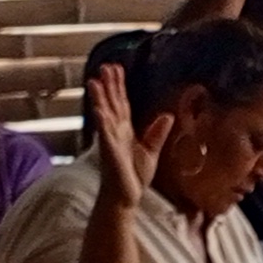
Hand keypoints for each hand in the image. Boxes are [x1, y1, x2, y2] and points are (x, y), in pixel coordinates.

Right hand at [83, 63, 174, 209]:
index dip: (119, 86)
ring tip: (94, 80)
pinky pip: (105, 134)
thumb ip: (157, 133)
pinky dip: (101, 121)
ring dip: (99, 98)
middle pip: (112, 103)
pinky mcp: (109, 152)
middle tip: (105, 65)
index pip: (121, 103)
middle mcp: (115, 132)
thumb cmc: (134, 176)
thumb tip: (167, 115)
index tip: (116, 68)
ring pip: (104, 114)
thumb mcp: (151, 151)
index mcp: (125, 130)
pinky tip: (98, 109)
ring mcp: (110, 141)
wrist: (126, 197)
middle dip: (108, 85)